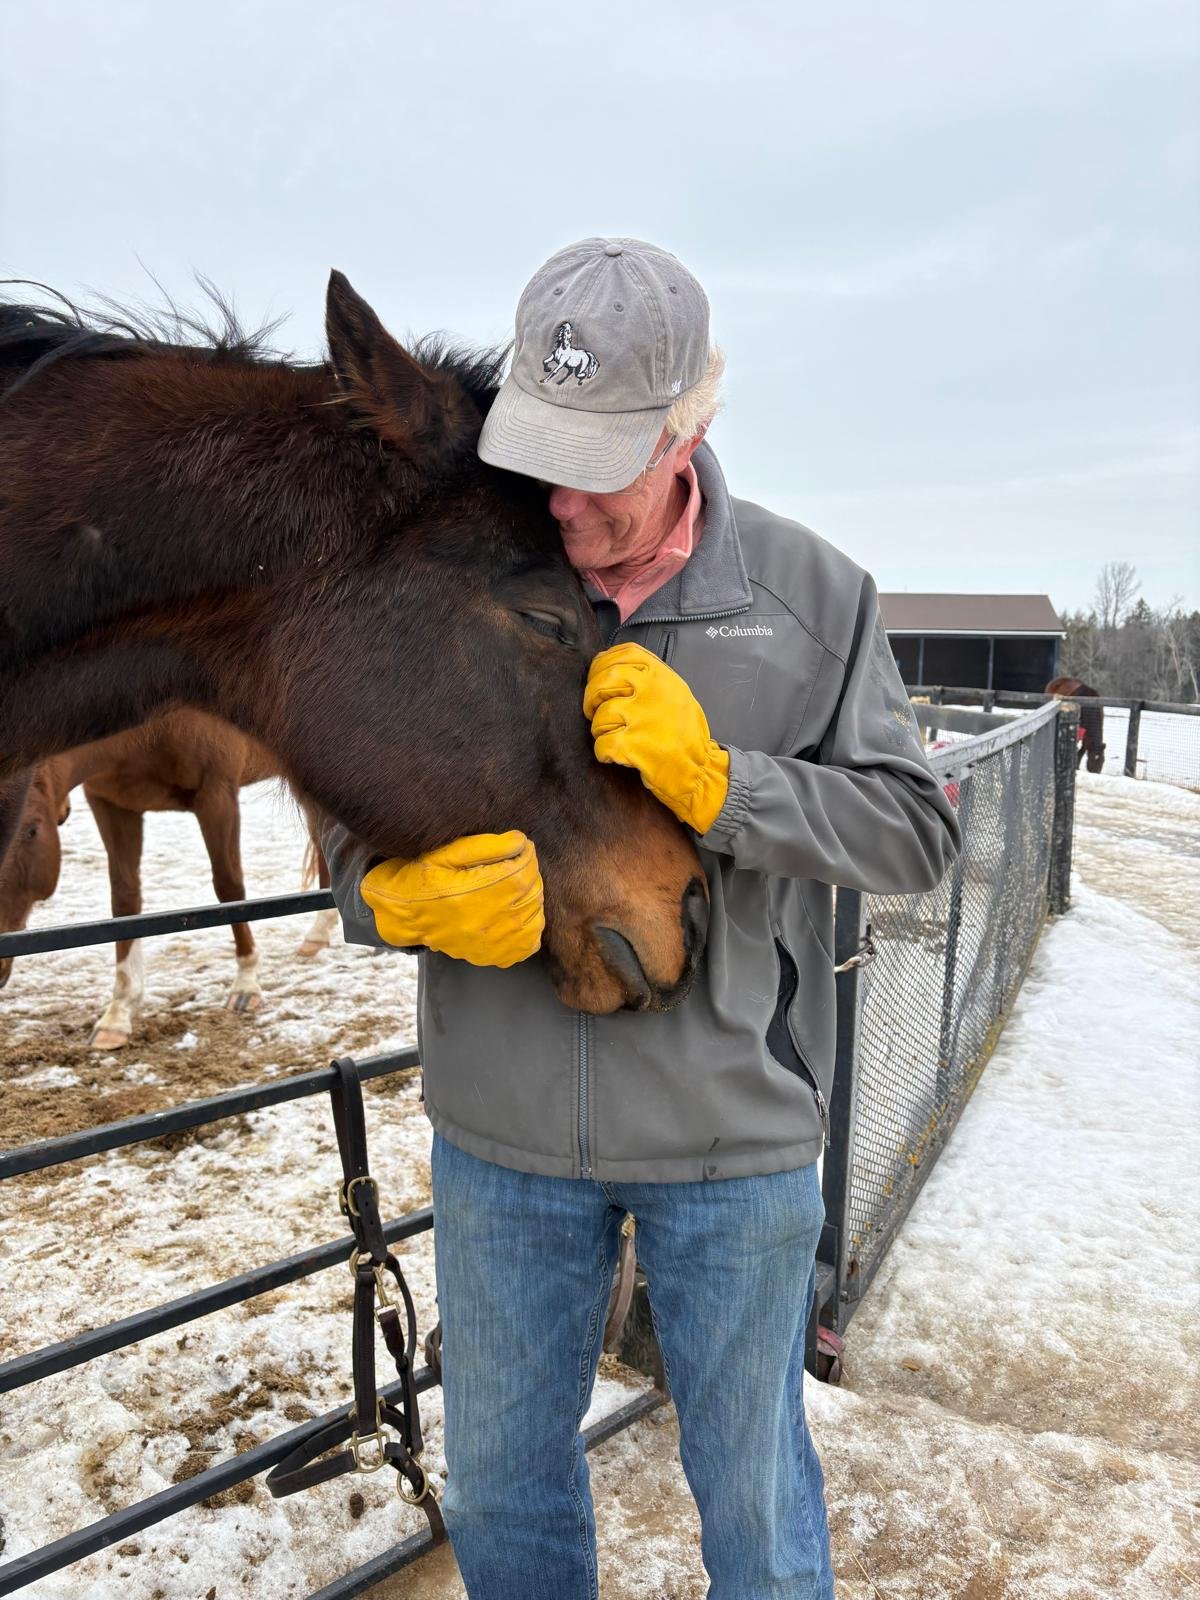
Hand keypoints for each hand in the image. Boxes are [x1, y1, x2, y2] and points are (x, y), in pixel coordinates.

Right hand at [360, 831, 543, 966]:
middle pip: (532, 892)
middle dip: (529, 875)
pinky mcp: (492, 957)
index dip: (526, 854)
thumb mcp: (450, 852)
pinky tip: (512, 915)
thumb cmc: (424, 877)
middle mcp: (489, 920)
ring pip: (535, 916)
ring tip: (511, 889)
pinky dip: (529, 928)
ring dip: (530, 899)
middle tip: (512, 866)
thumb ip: (488, 845)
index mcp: (479, 891)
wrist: (404, 912)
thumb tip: (522, 842)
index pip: (524, 869)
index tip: (518, 848)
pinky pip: (528, 944)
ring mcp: (493, 943)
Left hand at [583, 643, 729, 833]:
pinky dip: (603, 752)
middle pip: (605, 679)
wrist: (700, 771)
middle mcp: (653, 692)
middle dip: (592, 696)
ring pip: (600, 715)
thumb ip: (650, 678)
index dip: (603, 664)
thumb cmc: (685, 735)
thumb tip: (611, 668)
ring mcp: (642, 718)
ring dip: (599, 729)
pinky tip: (614, 755)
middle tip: (592, 709)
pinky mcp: (633, 745)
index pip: (625, 653)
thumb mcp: (676, 694)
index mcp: (663, 677)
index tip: (596, 677)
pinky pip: (602, 743)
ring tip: (611, 736)